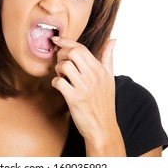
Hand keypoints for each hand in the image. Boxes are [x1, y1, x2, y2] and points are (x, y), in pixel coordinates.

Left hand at [51, 36, 125, 155]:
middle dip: (61, 54)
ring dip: (58, 69)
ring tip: (62, 76)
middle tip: (60, 62)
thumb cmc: (105, 102)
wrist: (103, 127)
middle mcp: (93, 76)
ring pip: (64, 66)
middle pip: (72, 53)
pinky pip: (59, 82)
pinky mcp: (75, 99)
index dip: (66, 41)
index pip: (81, 48)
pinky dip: (55, 82)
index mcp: (100, 69)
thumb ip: (108, 57)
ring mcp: (84, 87)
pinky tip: (60, 86)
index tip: (56, 39)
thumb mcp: (110, 78)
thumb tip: (112, 40)